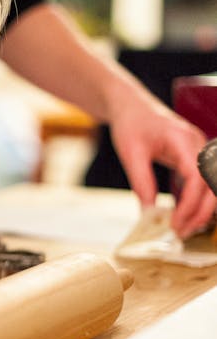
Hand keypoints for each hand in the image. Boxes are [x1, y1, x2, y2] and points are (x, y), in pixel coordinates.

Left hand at [109, 96, 216, 237]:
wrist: (132, 106)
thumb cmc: (131, 124)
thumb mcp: (130, 153)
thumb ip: (141, 182)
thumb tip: (149, 212)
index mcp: (183, 140)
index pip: (197, 177)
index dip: (190, 203)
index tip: (176, 223)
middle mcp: (198, 145)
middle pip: (212, 184)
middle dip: (201, 212)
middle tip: (182, 232)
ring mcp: (199, 150)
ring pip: (212, 185)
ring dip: (202, 208)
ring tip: (184, 228)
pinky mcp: (195, 157)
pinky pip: (204, 181)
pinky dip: (197, 199)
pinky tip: (184, 215)